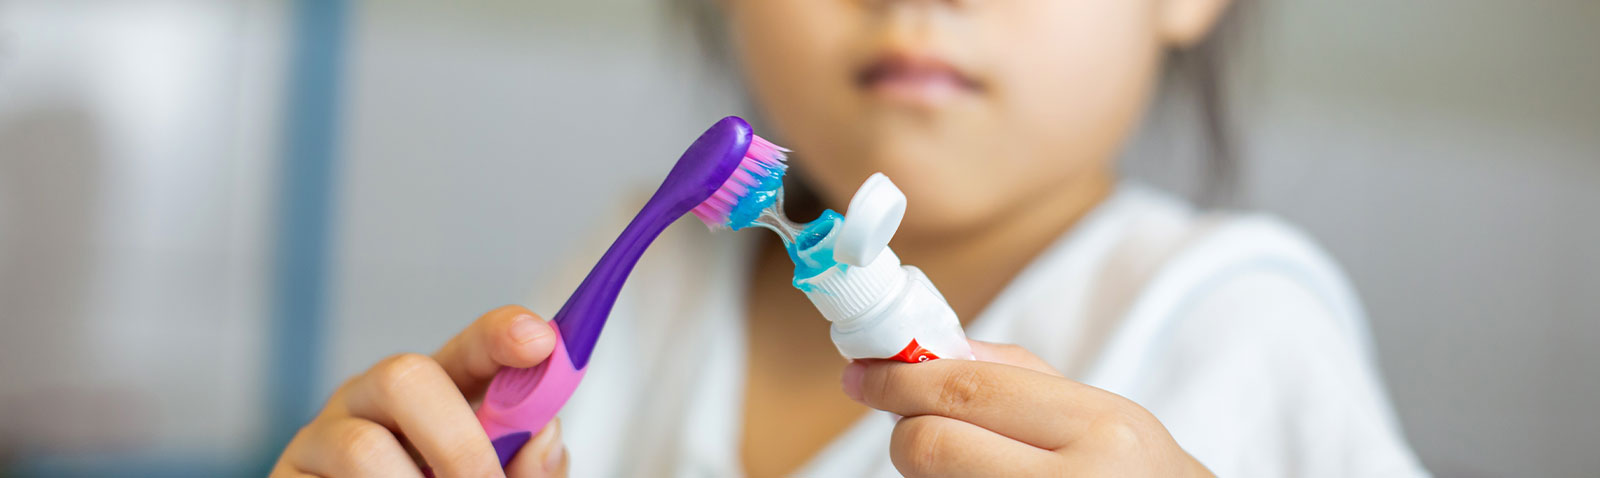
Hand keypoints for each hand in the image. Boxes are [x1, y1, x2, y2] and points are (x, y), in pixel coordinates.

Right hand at [273, 305, 569, 477]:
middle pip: (405, 377)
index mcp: (434, 397)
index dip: (501, 337)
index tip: (539, 339)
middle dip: (459, 443)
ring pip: (361, 447)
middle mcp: (373, 403)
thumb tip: (545, 437)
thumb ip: (527, 467)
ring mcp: (322, 439)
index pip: (470, 349)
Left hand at [841, 340, 1211, 476]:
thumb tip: (927, 350)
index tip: (863, 374)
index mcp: (1102, 430)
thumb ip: (1019, 380)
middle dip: (906, 433)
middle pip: (930, 448)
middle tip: (913, 430)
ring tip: (979, 470)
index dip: (899, 380)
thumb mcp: (1107, 418)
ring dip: (928, 475)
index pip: (966, 392)